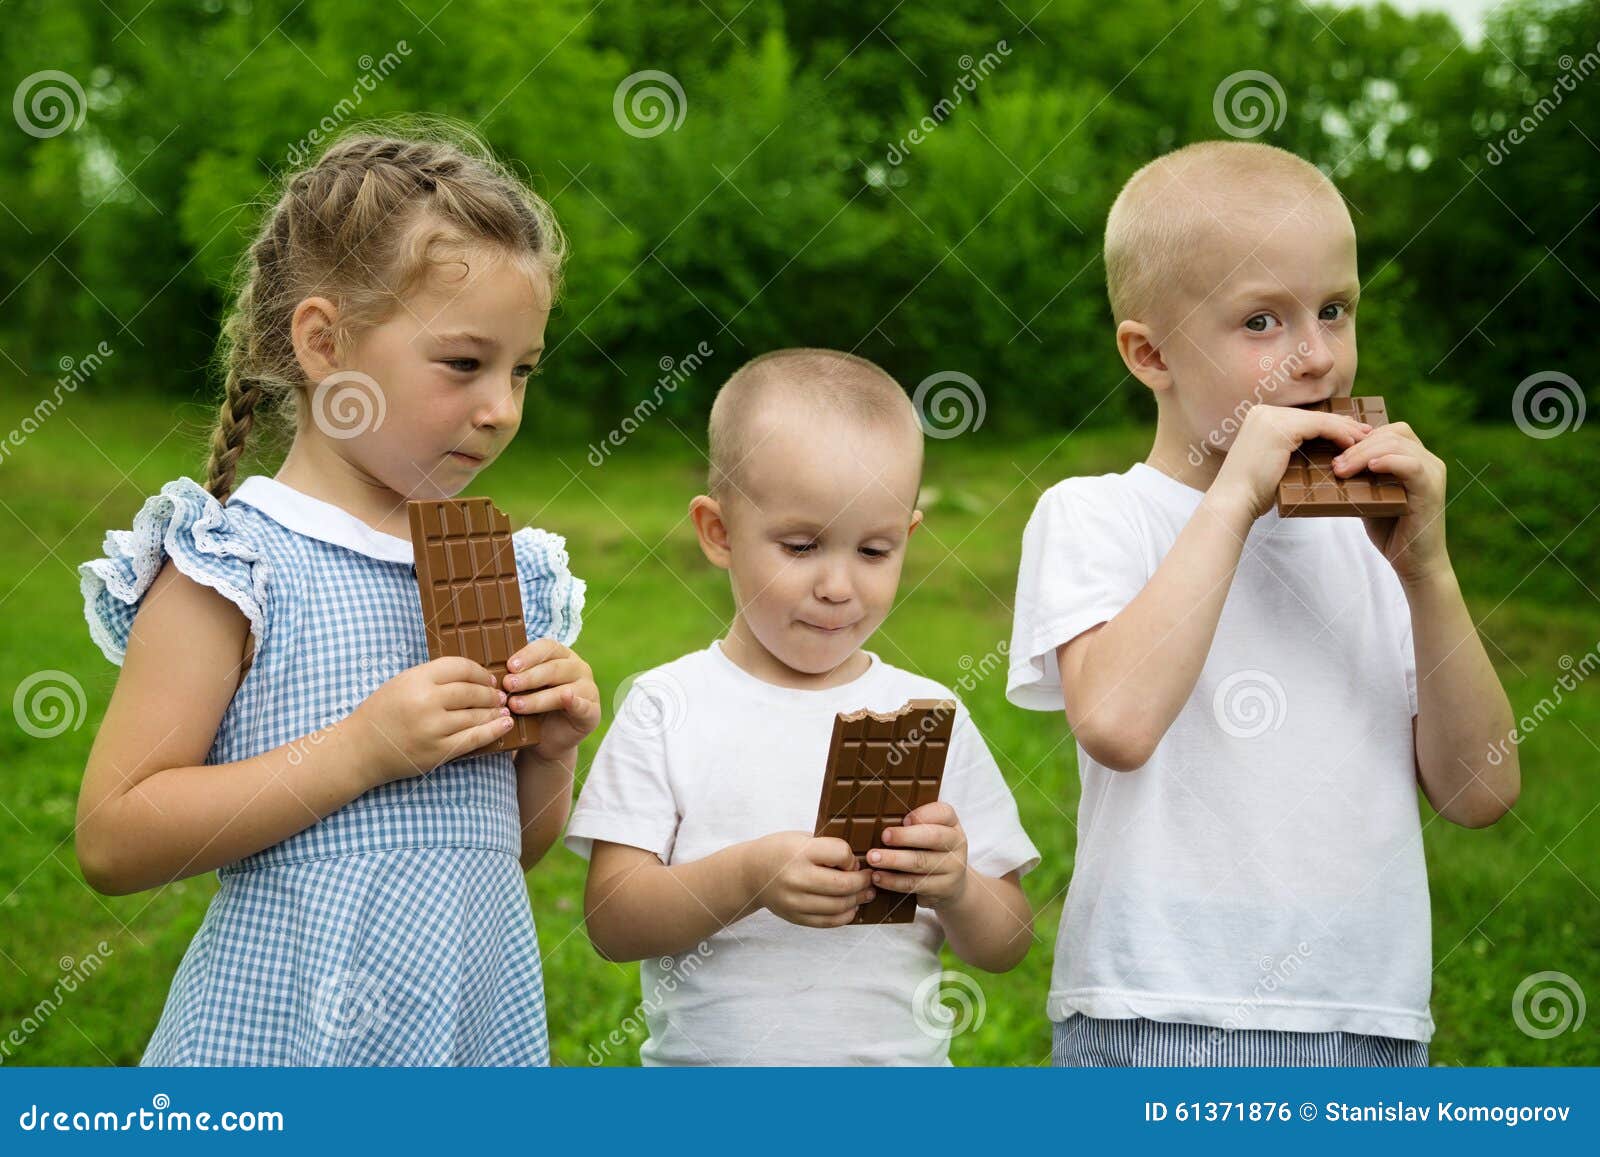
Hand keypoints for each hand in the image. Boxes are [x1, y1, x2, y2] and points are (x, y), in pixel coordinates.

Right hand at [347, 657, 512, 785]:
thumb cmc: (382, 712)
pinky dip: (494, 731)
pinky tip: (505, 724)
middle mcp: (426, 702)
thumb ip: (434, 676)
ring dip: (495, 711)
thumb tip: (474, 676)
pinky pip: (474, 739)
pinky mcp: (437, 752)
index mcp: (417, 680)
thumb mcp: (403, 682)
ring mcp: (433, 729)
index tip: (489, 677)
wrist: (360, 749)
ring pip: (476, 715)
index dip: (481, 671)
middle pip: (472, 691)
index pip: (460, 667)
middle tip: (500, 694)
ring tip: (504, 708)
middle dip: (491, 692)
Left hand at [504, 638, 600, 759]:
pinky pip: (584, 705)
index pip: (546, 647)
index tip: (509, 666)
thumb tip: (491, 667)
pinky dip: (576, 702)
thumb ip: (515, 675)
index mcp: (562, 656)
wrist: (546, 741)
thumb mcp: (522, 688)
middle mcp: (578, 668)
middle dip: (528, 677)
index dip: (528, 655)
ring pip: (563, 688)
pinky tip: (566, 699)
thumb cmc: (531, 708)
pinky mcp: (592, 711)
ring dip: (538, 697)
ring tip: (515, 705)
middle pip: (554, 667)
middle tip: (507, 685)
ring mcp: (588, 689)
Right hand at [747, 832, 873, 927]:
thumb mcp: (801, 838)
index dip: (852, 858)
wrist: (750, 873)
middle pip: (843, 884)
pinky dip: (845, 916)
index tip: (853, 860)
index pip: (841, 854)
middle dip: (863, 882)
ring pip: (839, 906)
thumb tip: (860, 861)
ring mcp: (795, 901)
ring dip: (858, 900)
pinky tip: (851, 907)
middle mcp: (797, 878)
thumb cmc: (779, 850)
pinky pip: (828, 922)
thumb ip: (827, 847)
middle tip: (870, 878)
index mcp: (800, 852)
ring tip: (866, 893)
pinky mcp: (795, 917)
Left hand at [868, 801, 969, 908]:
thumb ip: (913, 823)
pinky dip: (893, 881)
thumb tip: (881, 818)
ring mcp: (952, 867)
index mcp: (952, 823)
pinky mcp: (943, 888)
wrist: (952, 885)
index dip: (923, 814)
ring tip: (873, 858)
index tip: (904, 819)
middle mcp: (956, 843)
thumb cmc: (931, 850)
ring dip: (894, 860)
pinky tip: (878, 877)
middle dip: (905, 837)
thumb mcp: (930, 831)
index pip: (943, 813)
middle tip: (883, 837)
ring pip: (921, 862)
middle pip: (932, 837)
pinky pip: (915, 883)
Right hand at [1213, 403, 1372, 519]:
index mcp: (1259, 418)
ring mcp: (1270, 417)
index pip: (1302, 418)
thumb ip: (1289, 449)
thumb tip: (1318, 448)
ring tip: (1364, 439)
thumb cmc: (1251, 492)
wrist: (1233, 501)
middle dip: (1341, 424)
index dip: (1329, 424)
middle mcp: (1263, 412)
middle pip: (1312, 416)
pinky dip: (1338, 434)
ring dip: (1345, 429)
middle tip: (1364, 433)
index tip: (1350, 433)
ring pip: (1318, 419)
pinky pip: (1319, 426)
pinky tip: (1352, 444)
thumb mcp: (1271, 462)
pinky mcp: (1280, 427)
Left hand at [1330, 420, 1449, 583]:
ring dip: (1364, 454)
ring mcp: (1432, 473)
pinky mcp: (1431, 489)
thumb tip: (1329, 460)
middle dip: (1357, 445)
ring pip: (1397, 445)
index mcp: (1415, 458)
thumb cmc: (1390, 529)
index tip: (1335, 452)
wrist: (1413, 562)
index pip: (1389, 431)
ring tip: (1342, 470)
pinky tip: (1368, 469)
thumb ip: (1360, 475)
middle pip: (1392, 433)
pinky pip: (1411, 465)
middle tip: (1334, 464)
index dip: (1361, 436)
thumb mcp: (1369, 495)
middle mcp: (1428, 460)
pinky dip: (1387, 462)